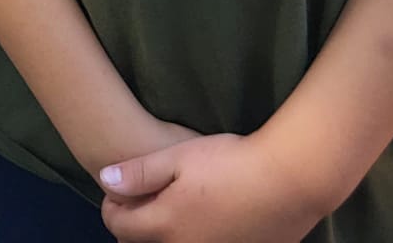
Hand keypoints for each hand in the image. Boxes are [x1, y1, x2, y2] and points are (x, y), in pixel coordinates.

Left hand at [100, 132, 321, 242]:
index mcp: (166, 226)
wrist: (288, 183)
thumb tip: (105, 181)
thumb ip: (139, 173)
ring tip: (173, 208)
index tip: (120, 189)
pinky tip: (204, 218)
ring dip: (163, 235)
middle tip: (144, 199)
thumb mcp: (178, 157)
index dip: (112, 206)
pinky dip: (191, 239)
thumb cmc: (229, 163)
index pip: (118, 226)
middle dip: (134, 226)